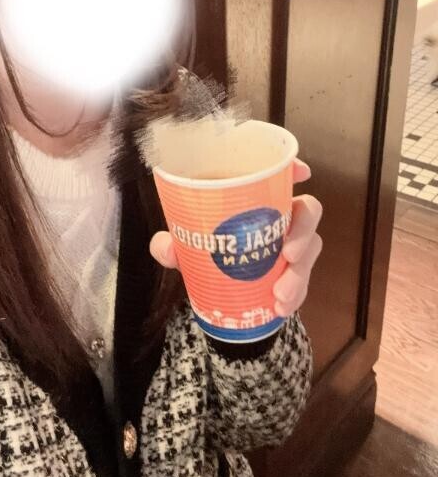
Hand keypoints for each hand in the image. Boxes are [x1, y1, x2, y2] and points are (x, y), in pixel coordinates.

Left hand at [149, 159, 323, 317]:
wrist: (218, 288)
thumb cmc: (206, 247)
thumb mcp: (186, 245)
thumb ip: (172, 244)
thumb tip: (165, 247)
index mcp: (255, 195)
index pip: (279, 173)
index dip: (293, 168)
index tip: (303, 173)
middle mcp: (280, 214)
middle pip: (308, 209)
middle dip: (303, 230)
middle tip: (288, 254)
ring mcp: (292, 241)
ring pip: (310, 246)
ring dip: (299, 272)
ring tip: (280, 295)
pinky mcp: (296, 269)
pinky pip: (304, 279)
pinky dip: (296, 294)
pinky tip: (281, 308)